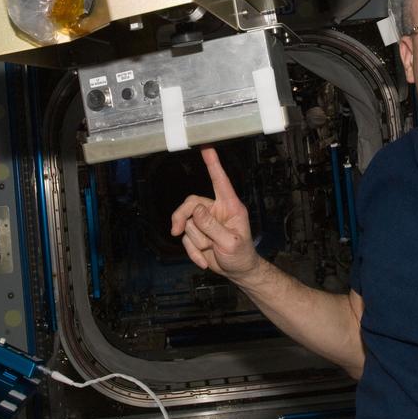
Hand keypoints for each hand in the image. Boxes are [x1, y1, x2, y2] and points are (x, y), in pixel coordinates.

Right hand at [170, 147, 259, 279]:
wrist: (237, 272)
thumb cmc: (241, 255)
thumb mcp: (230, 243)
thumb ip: (213, 226)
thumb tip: (196, 210)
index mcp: (230, 206)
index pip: (220, 181)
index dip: (213, 164)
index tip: (206, 146)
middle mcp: (216, 210)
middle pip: (191, 203)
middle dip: (183, 218)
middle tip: (176, 230)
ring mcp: (206, 222)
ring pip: (187, 223)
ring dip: (196, 241)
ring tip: (211, 250)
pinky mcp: (198, 234)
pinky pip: (186, 239)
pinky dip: (192, 252)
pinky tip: (204, 260)